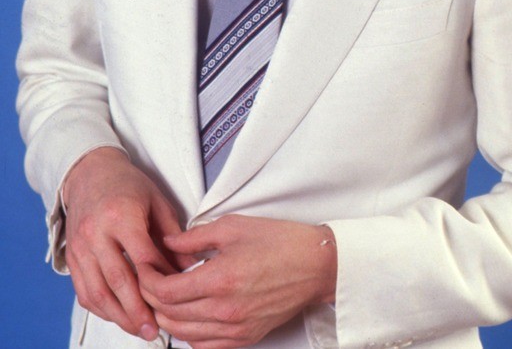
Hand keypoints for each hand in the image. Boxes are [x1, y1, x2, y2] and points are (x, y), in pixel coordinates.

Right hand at [63, 147, 184, 340]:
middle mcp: (97, 232)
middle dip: (138, 310)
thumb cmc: (129, 186)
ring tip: (139, 329)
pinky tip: (118, 316)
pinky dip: (101, 308)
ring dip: (119, 316)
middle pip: (118, 280)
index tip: (176, 297)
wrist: (90, 173)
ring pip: (98, 291)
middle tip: (155, 330)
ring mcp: (80, 246)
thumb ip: (174, 236)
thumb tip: (191, 268)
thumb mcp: (157, 202)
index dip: (160, 280)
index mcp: (122, 215)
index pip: (143, 257)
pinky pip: (84, 291)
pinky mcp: (71, 257)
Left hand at [138, 214, 336, 348]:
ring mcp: (235, 329)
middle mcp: (225, 311)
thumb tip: (168, 243)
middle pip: (170, 316)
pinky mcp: (245, 338)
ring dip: (167, 317)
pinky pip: (204, 347)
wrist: (316, 265)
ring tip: (165, 296)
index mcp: (220, 280)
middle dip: (151, 298)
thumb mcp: (233, 227)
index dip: (148, 280)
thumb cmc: (281, 242)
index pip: (166, 292)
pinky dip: (189, 334)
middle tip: (149, 279)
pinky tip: (189, 315)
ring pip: (183, 335)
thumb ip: (194, 237)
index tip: (144, 267)